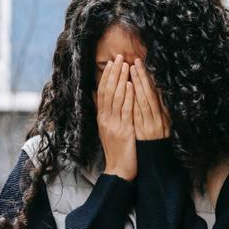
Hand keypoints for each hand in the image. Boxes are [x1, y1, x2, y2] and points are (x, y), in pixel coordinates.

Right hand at [96, 55, 137, 179]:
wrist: (118, 170)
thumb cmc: (116, 150)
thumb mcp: (106, 129)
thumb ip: (103, 112)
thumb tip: (96, 96)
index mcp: (102, 118)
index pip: (102, 92)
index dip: (107, 76)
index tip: (111, 62)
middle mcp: (106, 119)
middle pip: (108, 92)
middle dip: (114, 73)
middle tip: (119, 57)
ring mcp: (114, 125)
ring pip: (116, 98)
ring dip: (121, 80)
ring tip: (126, 65)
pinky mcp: (124, 131)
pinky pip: (126, 111)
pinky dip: (128, 97)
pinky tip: (132, 85)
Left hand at [130, 58, 170, 140]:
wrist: (155, 161)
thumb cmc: (157, 141)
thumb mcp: (163, 123)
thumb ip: (159, 107)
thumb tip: (156, 89)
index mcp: (163, 116)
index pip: (154, 93)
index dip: (148, 79)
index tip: (141, 65)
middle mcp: (158, 118)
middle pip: (149, 94)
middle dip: (142, 77)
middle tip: (135, 62)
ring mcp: (150, 124)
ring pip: (144, 101)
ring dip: (138, 84)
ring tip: (130, 70)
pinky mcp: (143, 131)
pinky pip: (137, 113)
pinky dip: (134, 100)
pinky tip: (130, 89)